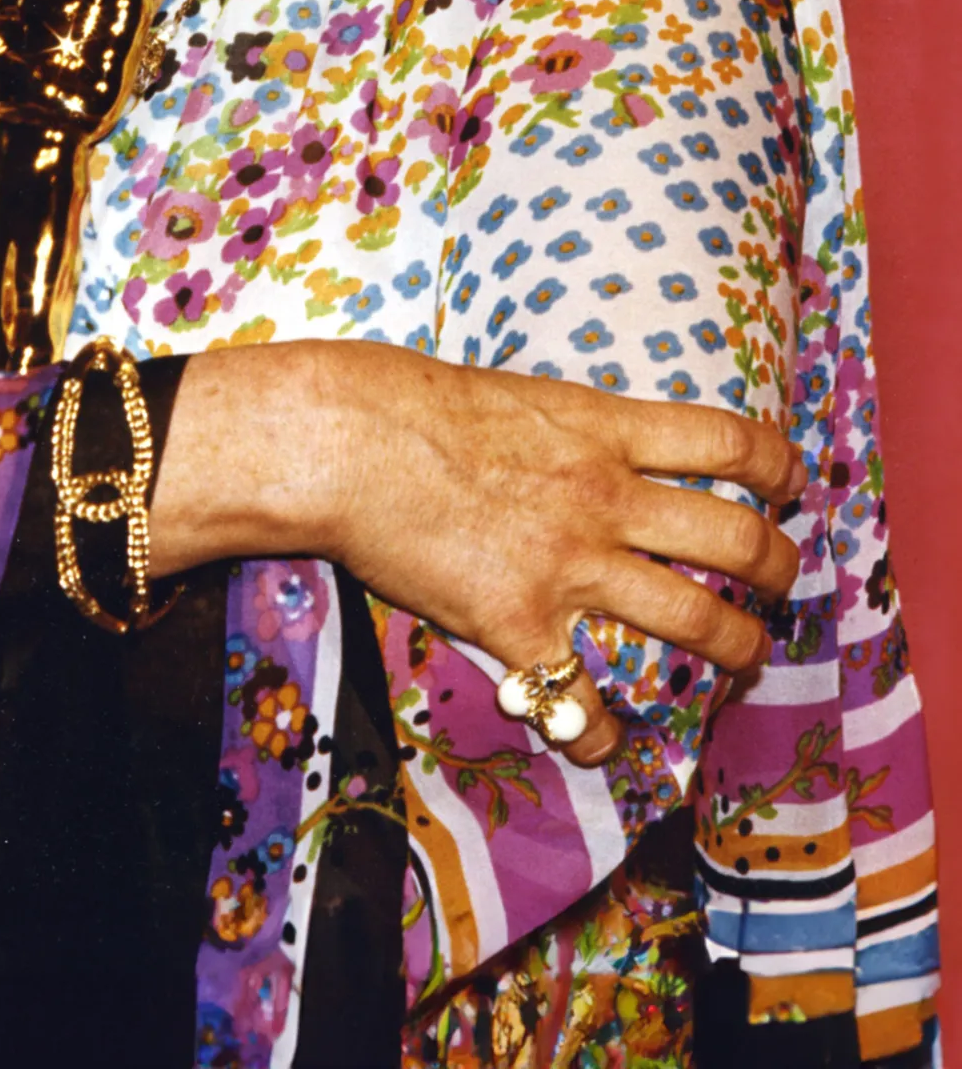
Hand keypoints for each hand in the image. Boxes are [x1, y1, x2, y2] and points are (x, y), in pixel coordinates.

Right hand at [151, 338, 803, 767]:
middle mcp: (605, 498)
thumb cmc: (411, 404)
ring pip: (697, 621)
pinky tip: (610, 742)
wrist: (345, 441)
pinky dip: (605, 732)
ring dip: (738, 647)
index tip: (794, 486)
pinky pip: (584, 701)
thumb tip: (599, 448)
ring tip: (744, 658)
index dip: (780, 468)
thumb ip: (573, 430)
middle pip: (738, 540)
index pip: (729, 444)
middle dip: (778, 570)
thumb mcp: (519, 397)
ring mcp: (568, 566)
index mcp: (604, 430)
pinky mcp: (519, 625)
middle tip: (781, 583)